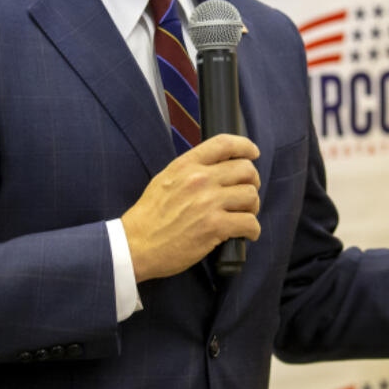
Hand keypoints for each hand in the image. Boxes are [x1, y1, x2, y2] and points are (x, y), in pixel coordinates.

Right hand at [121, 134, 260, 282]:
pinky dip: (252, 230)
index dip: (245, 146)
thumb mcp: (165, 179)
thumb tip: (216, 168)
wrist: (136, 244)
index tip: (253, 153)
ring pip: (251, 196)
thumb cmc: (149, 216)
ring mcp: (208, 203)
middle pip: (245, 169)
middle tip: (246, 195)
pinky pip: (249, 223)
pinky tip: (247, 234)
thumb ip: (189, 170)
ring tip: (244, 216)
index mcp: (186, 165)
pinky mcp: (214, 227)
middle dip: (252, 182)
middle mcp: (199, 179)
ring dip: (252, 207)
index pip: (224, 143)